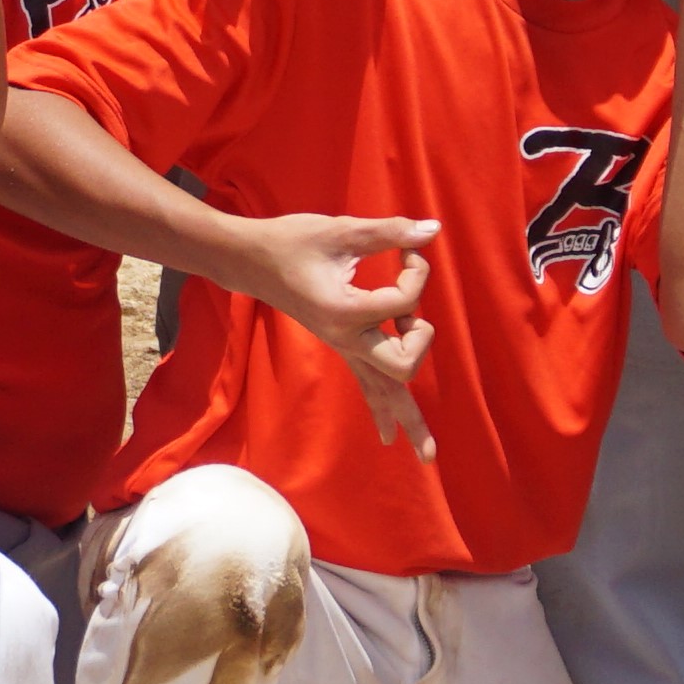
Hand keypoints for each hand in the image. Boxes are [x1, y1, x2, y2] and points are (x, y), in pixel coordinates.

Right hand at [239, 210, 443, 459]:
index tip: (408, 251)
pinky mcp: (342, 347)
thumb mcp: (341, 230)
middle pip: (399, 367)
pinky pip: (366, 386)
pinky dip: (381, 410)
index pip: (403, 303)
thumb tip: (431, 229)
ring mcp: (344, 347)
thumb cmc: (292, 241)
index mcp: (345, 310)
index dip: (417, 272)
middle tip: (417, 317)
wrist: (252, 261)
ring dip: (408, 420)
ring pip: (382, 393)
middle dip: (421, 345)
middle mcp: (346, 337)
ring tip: (429, 455)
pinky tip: (389, 437)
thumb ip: (388, 231)